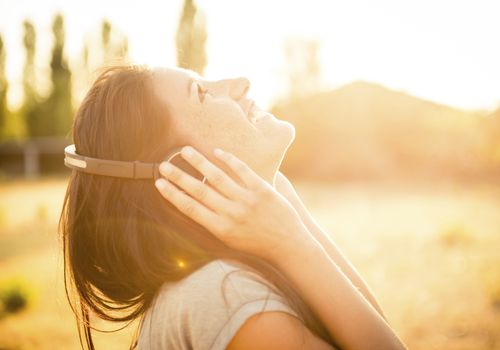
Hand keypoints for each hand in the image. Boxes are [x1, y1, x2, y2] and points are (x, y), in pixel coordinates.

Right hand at [154, 146, 311, 261]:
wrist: (287, 244)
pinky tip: (216, 151)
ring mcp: (247, 200)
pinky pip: (242, 170)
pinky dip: (228, 159)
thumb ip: (213, 222)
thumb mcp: (230, 239)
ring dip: (199, 162)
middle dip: (179, 176)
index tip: (159, 183)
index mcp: (221, 228)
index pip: (191, 208)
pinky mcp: (262, 189)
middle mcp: (231, 213)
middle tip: (164, 164)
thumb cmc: (256, 243)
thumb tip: (194, 205)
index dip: (173, 194)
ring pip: (218, 177)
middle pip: (199, 190)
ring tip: (186, 151)